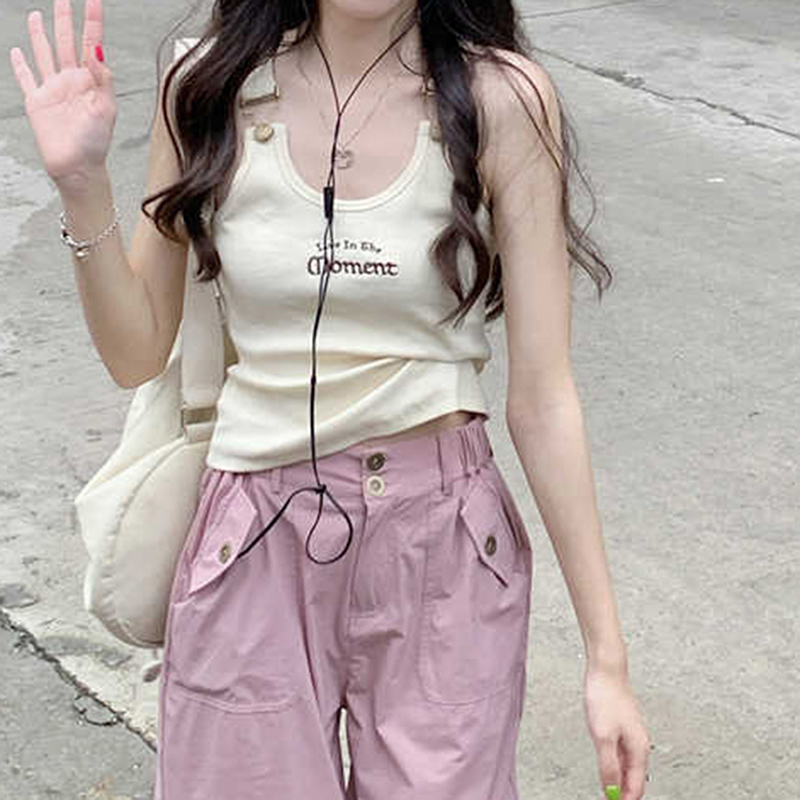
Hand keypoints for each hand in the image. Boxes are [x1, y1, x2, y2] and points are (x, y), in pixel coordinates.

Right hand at [8, 0, 115, 190]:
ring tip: (38, 14)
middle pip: (66, 41)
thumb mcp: (106, 109)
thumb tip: (97, 50)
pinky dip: (19, 64)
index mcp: (90, 81)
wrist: (77, 166)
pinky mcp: (37, 101)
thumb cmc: (96, 143)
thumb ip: (102, 79)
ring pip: (45, 53)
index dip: (92, 21)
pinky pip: (26, 77)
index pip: (92, 43)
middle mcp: (71, 81)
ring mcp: (53, 89)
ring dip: (40, 34)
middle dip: (65, 19)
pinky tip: (16, 51)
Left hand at [584, 662, 650, 799]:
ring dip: (619, 780)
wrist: (606, 670)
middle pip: (634, 779)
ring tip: (607, 790)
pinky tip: (608, 765)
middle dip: (622, 793)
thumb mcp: (602, 736)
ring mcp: (632, 734)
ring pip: (628, 766)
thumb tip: (611, 791)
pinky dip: (616, 764)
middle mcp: (639, 744)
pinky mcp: (623, 726)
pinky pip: (622, 753)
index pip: (636, 788)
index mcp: (639, 749)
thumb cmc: (606, 697)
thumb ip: (608, 766)